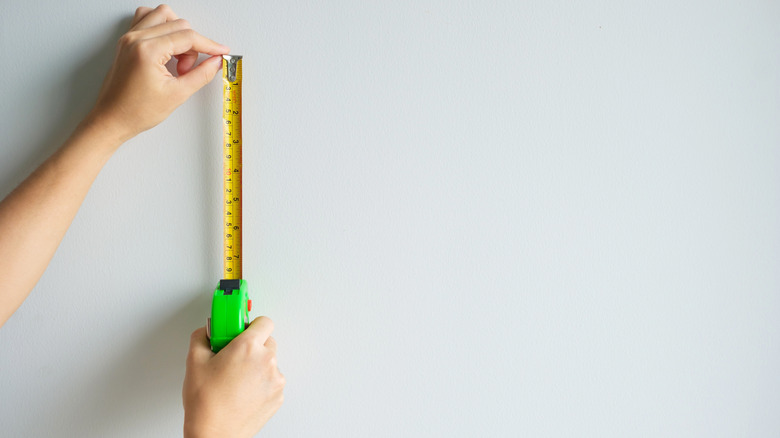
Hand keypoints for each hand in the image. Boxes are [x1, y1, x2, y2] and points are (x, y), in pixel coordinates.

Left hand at [87, 5, 229, 141]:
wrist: (112, 119)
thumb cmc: (135, 111)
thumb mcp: (177, 95)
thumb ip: (201, 75)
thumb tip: (216, 62)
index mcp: (147, 50)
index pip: (187, 37)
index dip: (209, 45)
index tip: (220, 52)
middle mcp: (135, 38)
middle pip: (178, 24)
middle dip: (192, 45)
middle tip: (189, 69)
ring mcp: (129, 38)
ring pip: (163, 16)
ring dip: (177, 33)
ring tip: (177, 57)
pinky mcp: (127, 41)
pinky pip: (146, 19)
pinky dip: (161, 28)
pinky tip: (166, 47)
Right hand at [183, 317, 285, 437]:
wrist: (214, 434)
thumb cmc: (205, 403)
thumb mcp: (194, 362)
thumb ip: (202, 338)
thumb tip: (207, 332)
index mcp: (248, 347)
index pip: (264, 321)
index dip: (251, 325)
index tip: (241, 330)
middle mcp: (266, 361)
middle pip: (267, 341)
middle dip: (252, 346)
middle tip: (234, 356)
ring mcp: (275, 380)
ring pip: (270, 362)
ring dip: (257, 365)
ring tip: (236, 379)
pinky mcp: (278, 396)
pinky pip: (272, 381)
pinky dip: (261, 383)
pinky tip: (243, 391)